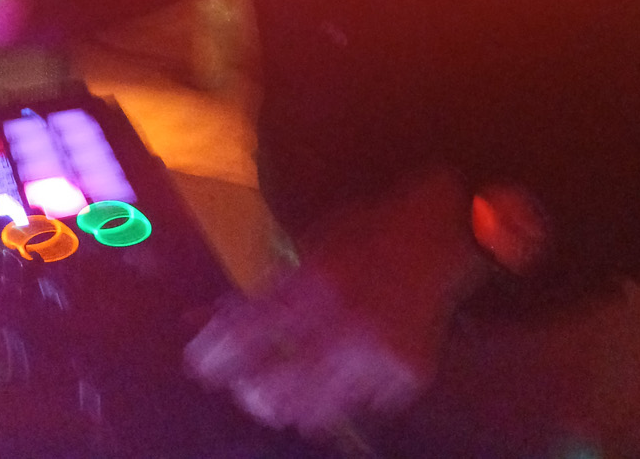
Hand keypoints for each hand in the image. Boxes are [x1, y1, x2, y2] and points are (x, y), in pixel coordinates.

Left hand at [185, 169, 486, 434]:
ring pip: (319, 407)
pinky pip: (364, 402)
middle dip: (255, 392)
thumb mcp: (312, 244)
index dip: (219, 353)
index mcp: (317, 281)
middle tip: (247, 391)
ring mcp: (379, 353)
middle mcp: (345, 321)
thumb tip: (208, 314)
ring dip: (295, 403)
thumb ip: (266, 285)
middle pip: (281, 385)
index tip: (199, 365)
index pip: (252, 330)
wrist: (440, 233)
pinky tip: (346, 372)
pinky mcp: (407, 373)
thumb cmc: (369, 232)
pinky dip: (347, 393)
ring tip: (286, 396)